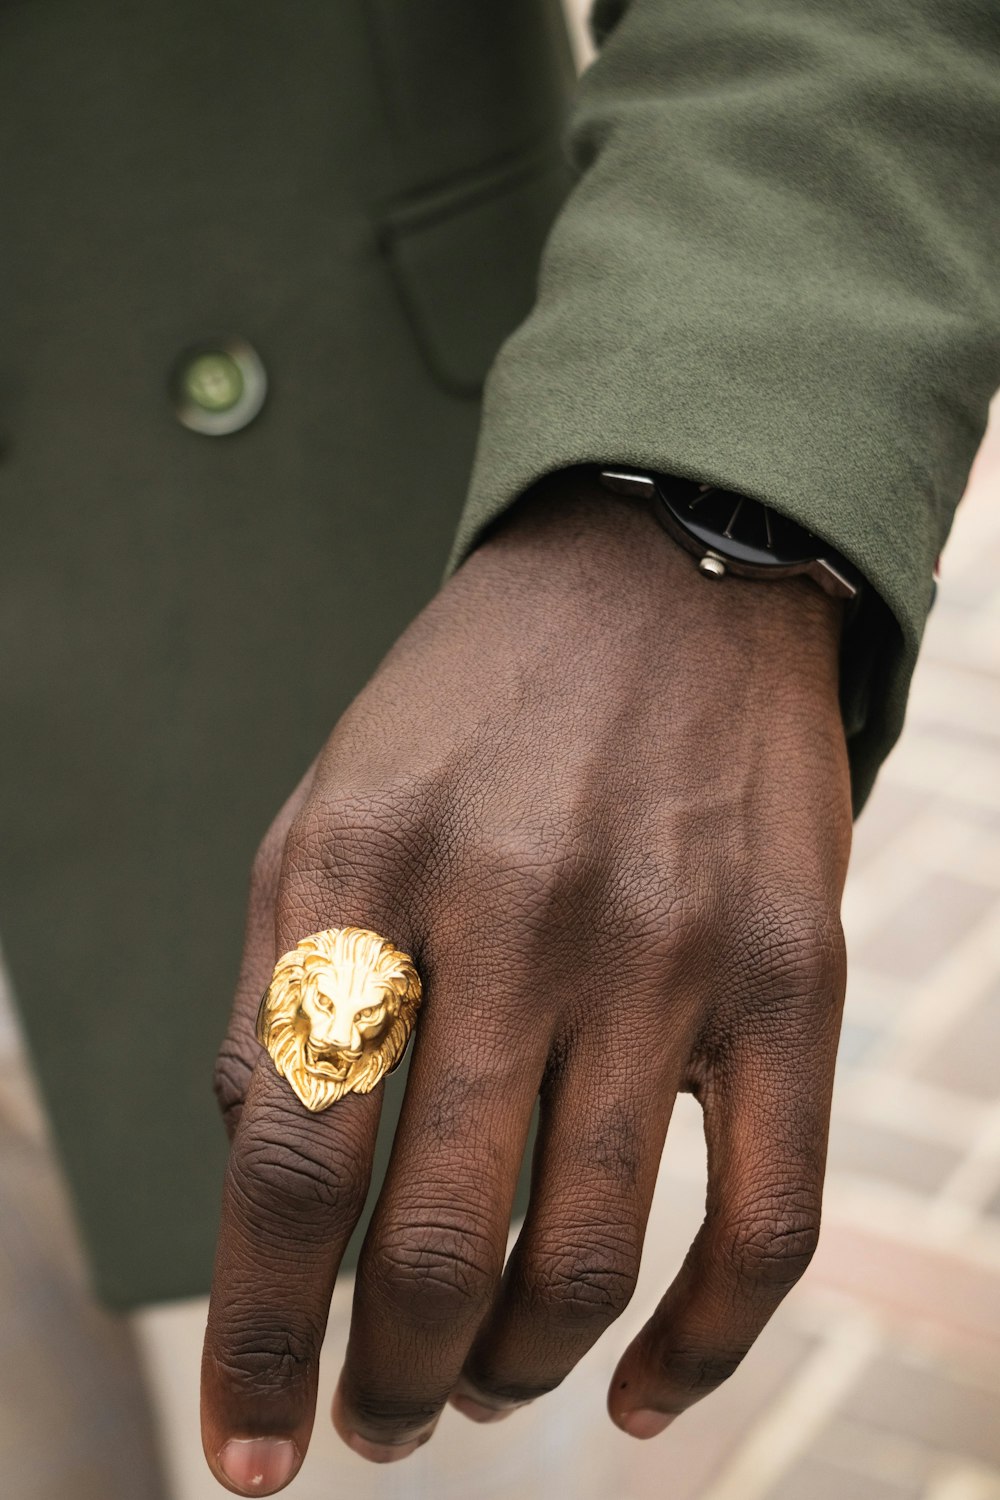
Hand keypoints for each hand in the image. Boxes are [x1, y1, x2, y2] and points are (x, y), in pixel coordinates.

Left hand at [200, 466, 851, 1493]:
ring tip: (478, 1386)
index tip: (253, 1448)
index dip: (259, 1340)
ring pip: (588, 1256)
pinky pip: (768, 1221)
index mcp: (365, 870)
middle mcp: (517, 913)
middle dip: (388, 1381)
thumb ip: (279, 998)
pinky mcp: (793, 977)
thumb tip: (272, 1198)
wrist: (660, 584)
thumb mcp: (324, 814)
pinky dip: (704, 1350)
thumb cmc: (470, 715)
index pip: (294, 1166)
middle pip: (439, 1243)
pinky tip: (639, 1398)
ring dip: (515, 1372)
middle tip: (376, 1418)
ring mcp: (669, 949)